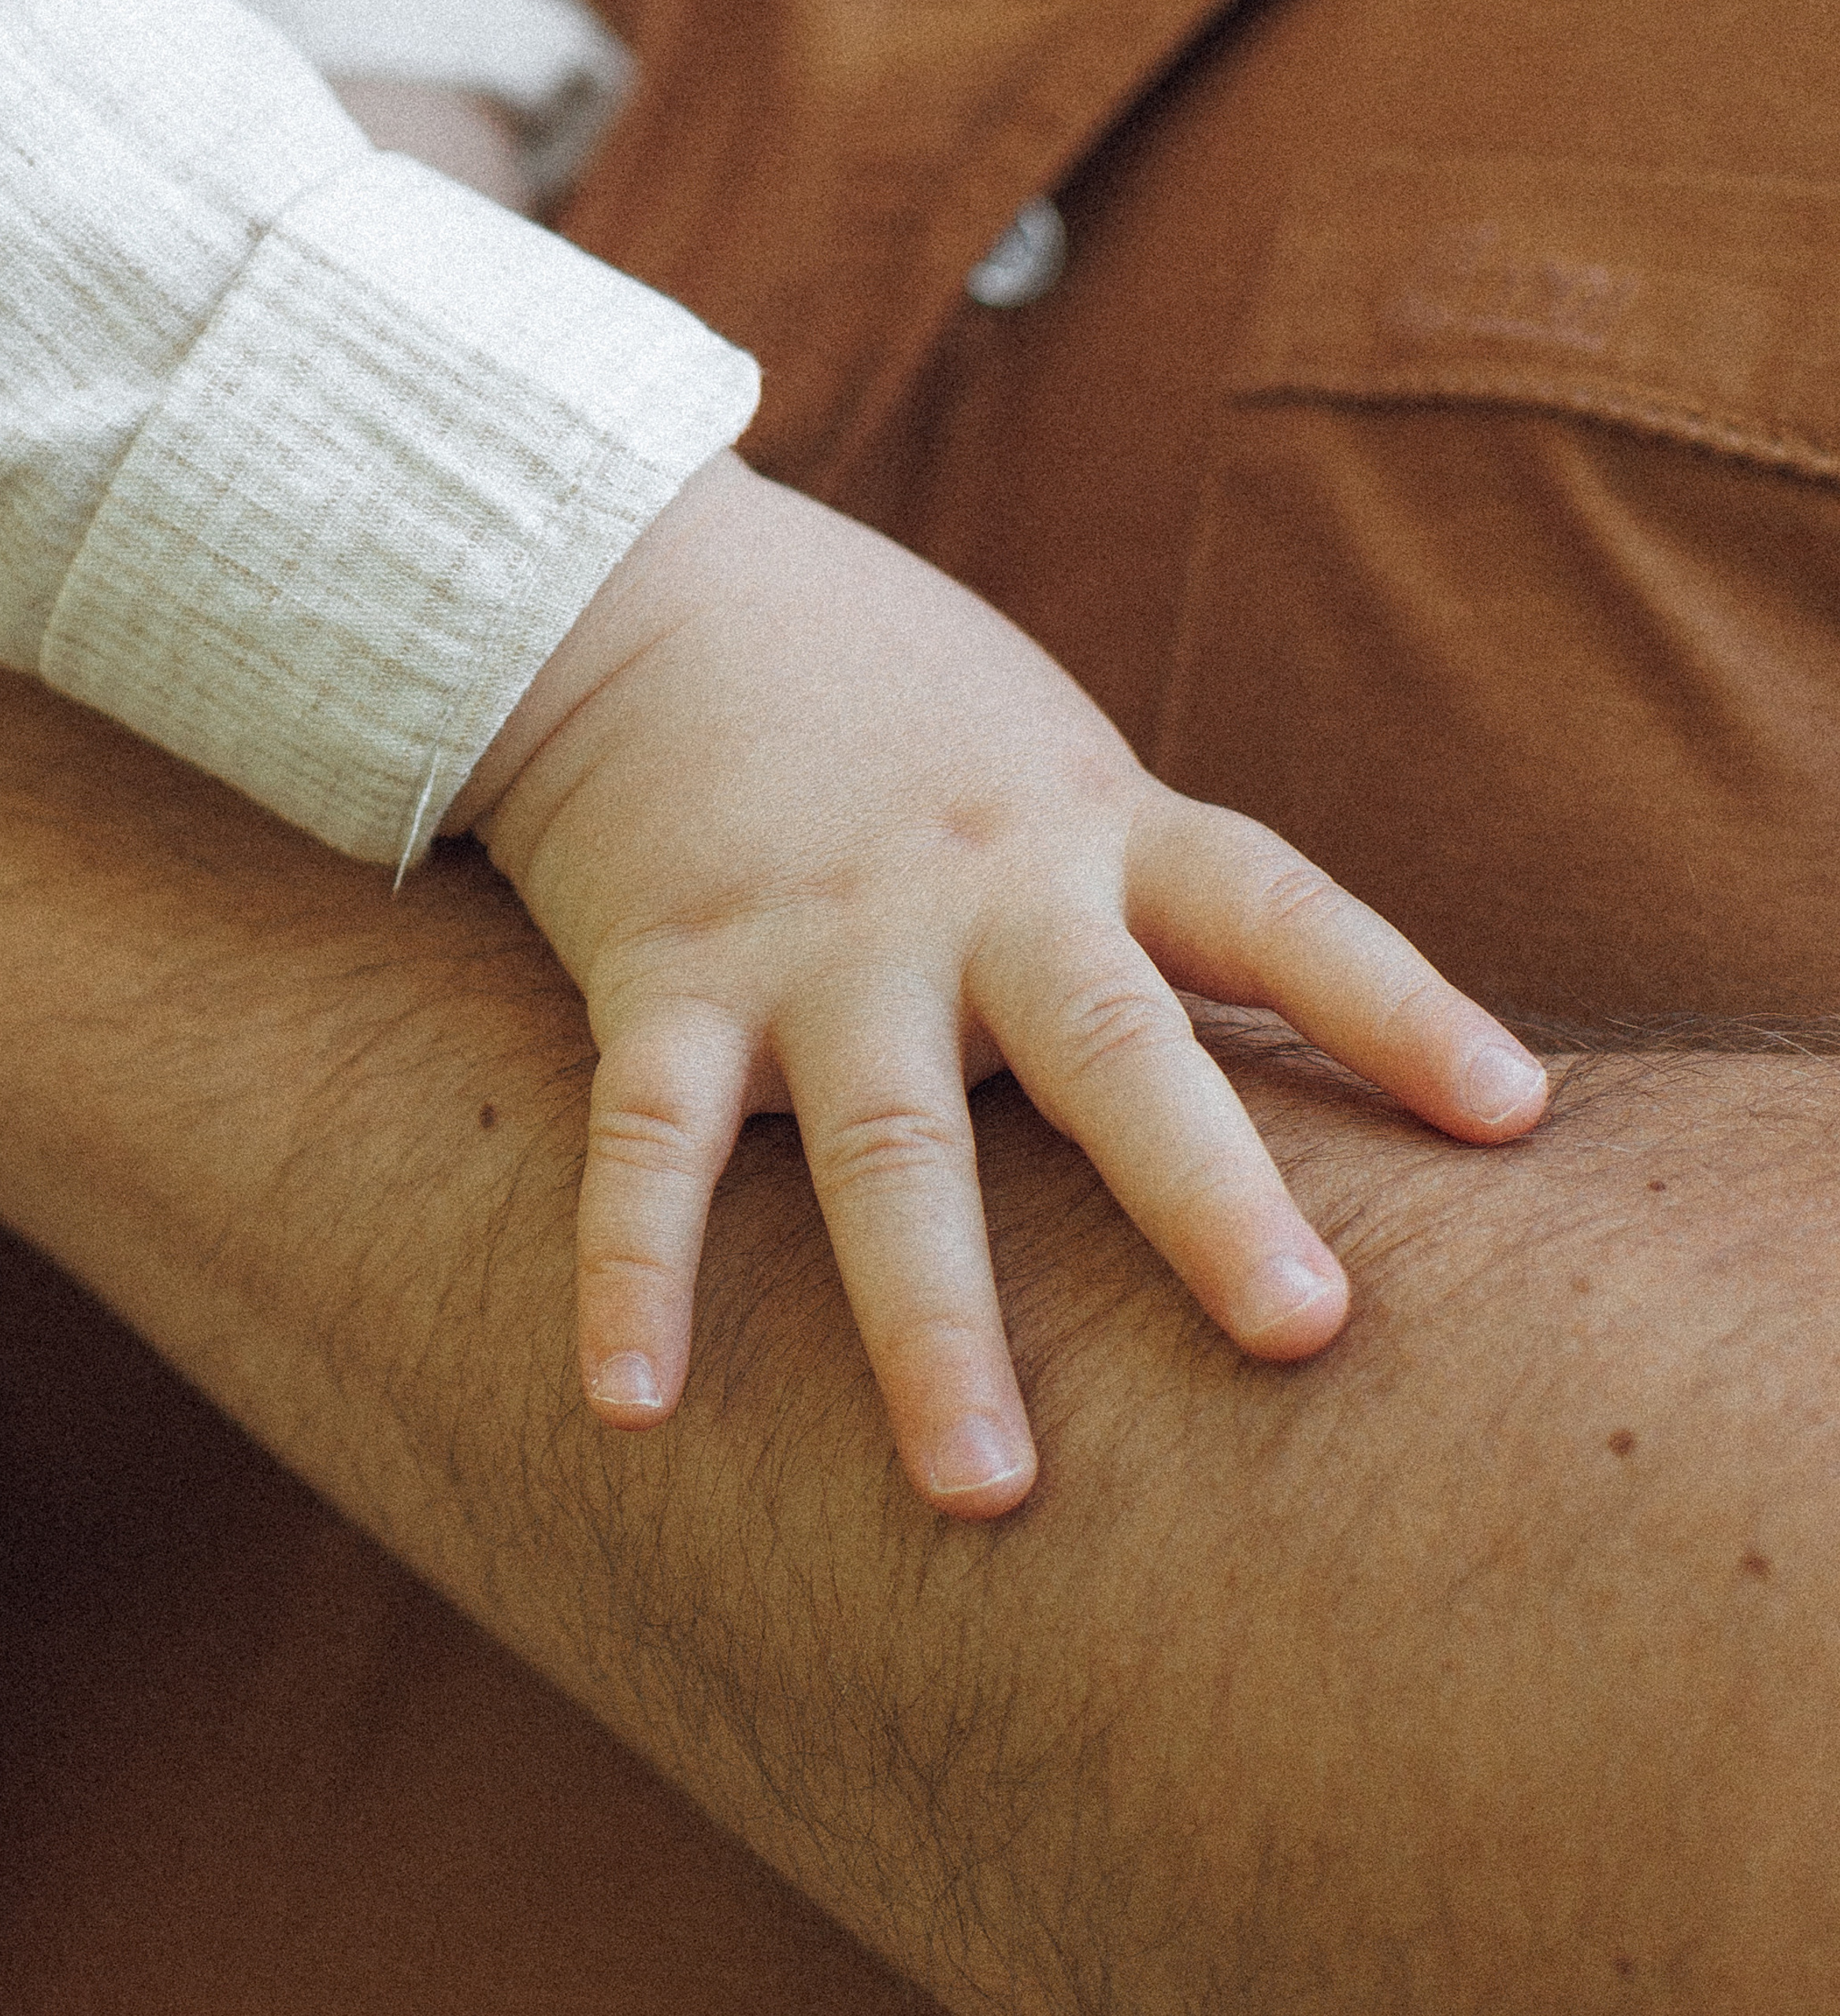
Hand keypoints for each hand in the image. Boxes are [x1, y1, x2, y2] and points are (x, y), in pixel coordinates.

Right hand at [454, 453, 1547, 1517]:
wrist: (654, 593)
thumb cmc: (894, 706)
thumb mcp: (1053, 763)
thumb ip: (1152, 889)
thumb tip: (1293, 1033)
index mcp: (1092, 827)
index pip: (1271, 905)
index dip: (1393, 1002)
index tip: (1510, 1115)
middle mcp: (972, 890)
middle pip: (1107, 1043)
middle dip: (1201, 1190)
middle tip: (1300, 1333)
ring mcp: (818, 941)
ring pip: (889, 1142)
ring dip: (935, 1322)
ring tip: (984, 1490)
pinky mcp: (667, 979)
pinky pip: (652, 1143)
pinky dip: (636, 1272)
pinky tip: (635, 1406)